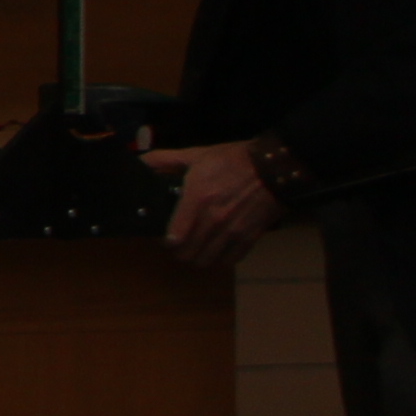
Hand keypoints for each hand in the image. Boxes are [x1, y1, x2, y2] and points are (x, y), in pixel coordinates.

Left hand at [143, 139, 281, 267]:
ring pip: (206, 261)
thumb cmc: (232, 159)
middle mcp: (212, 220)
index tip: (166, 236)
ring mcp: (232, 232)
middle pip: (187, 254)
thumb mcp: (196, 155)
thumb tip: (141, 162)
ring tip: (198, 247)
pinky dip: (221, 258)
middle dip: (180, 250)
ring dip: (199, 256)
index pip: (174, 238)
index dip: (166, 240)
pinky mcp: (249, 238)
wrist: (273, 167)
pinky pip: (230, 261)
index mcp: (196, 199)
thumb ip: (165, 160)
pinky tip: (218, 248)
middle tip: (181, 242)